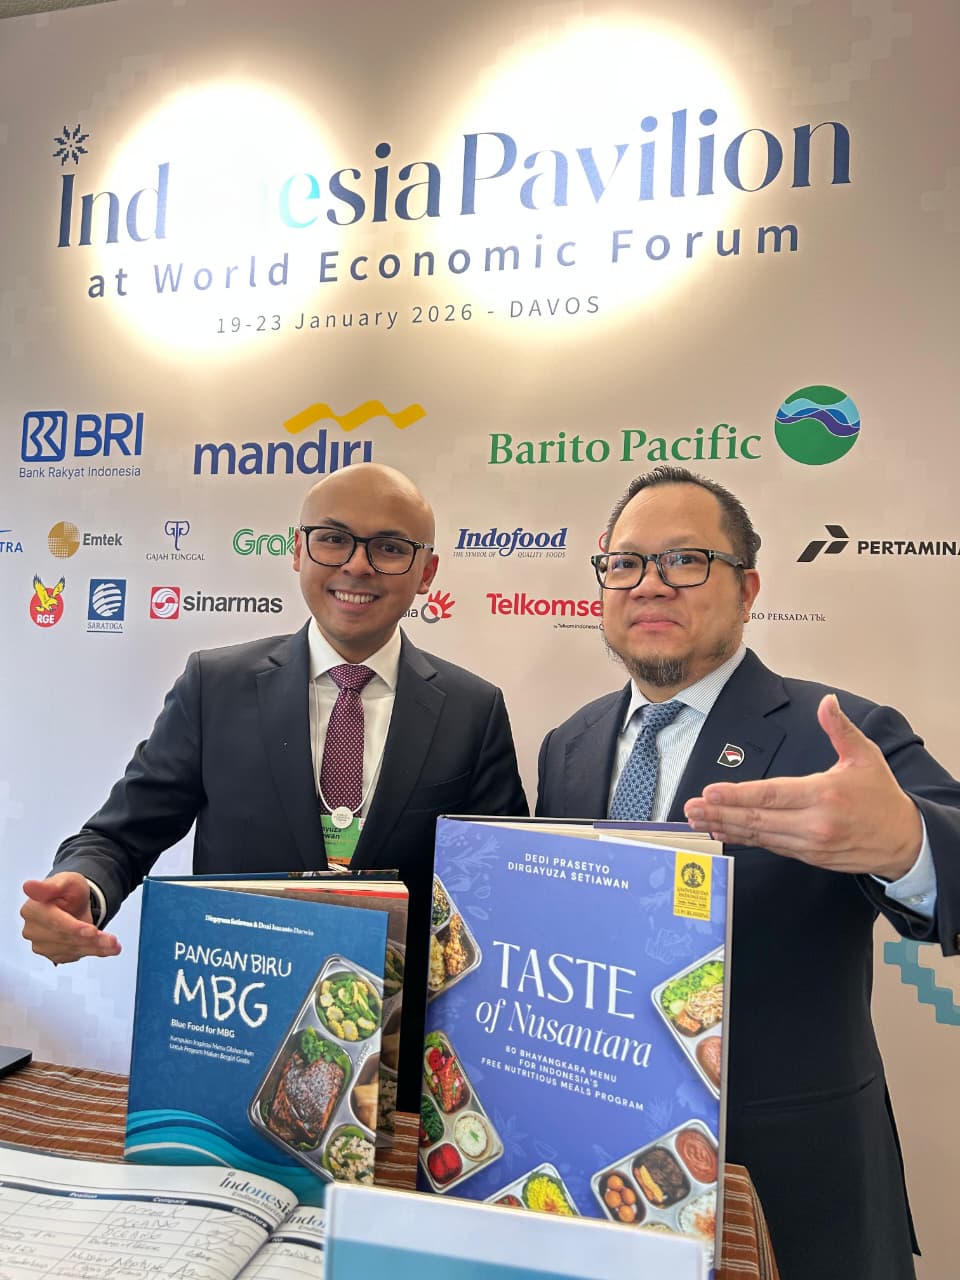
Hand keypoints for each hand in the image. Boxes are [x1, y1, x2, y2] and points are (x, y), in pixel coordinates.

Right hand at [20, 873, 121, 963]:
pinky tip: (107, 949)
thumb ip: (50, 886)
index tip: (91, 931)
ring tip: (113, 944)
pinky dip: (94, 952)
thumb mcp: (65, 881)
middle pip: (65, 938)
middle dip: (90, 939)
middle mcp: (33, 930)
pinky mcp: (53, 954)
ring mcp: (42, 944)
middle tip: (111, 940)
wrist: (74, 903)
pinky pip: (76, 955)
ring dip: (95, 948)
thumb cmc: (68, 891)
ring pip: (72, 949)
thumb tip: (29, 886)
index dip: (73, 928)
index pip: (54, 922)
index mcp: (32, 910)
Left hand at [683, 694, 923, 878]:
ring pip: (761, 836)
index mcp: (825, 795)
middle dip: (721, 812)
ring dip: (727, 827)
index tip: (711, 792)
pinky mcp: (809, 857)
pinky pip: (771, 846)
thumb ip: (840, 730)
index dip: (738, 795)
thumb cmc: (882, 796)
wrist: (905, 842)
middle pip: (759, 819)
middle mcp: (815, 824)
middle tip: (691, 807)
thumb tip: (826, 703)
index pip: (772, 795)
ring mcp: (811, 845)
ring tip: (697, 819)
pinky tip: (724, 831)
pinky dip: (745, 839)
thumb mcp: (865, 757)